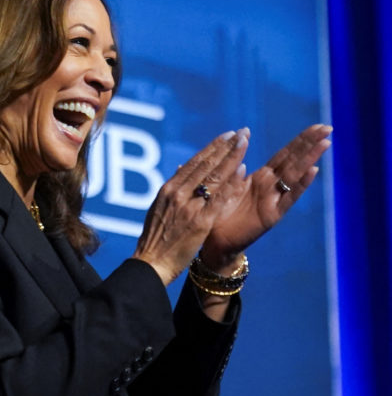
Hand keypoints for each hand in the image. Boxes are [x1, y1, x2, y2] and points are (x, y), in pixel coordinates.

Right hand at [133, 128, 250, 284]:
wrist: (151, 263)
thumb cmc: (155, 239)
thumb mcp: (158, 209)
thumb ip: (172, 190)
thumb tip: (180, 169)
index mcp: (168, 189)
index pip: (194, 163)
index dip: (212, 148)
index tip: (227, 136)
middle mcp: (178, 193)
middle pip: (205, 164)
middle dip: (225, 146)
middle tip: (241, 132)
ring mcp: (189, 207)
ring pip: (213, 177)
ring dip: (231, 158)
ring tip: (244, 143)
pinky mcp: (200, 222)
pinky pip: (218, 199)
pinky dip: (231, 183)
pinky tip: (242, 170)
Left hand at [200, 124, 331, 270]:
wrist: (214, 241)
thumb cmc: (218, 212)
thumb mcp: (226, 184)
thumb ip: (233, 166)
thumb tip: (236, 140)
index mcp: (260, 178)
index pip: (284, 155)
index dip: (299, 141)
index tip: (316, 126)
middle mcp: (270, 187)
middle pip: (293, 161)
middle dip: (310, 144)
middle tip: (328, 127)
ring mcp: (273, 200)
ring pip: (294, 175)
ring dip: (309, 159)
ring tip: (325, 143)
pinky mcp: (271, 215)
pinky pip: (288, 198)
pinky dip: (300, 184)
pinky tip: (312, 172)